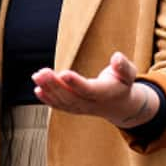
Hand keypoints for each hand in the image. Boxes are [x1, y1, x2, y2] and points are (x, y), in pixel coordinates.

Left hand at [31, 51, 156, 127]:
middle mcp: (92, 104)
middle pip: (71, 97)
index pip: (88, 90)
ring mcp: (82, 108)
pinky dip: (48, 100)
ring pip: (63, 102)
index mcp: (106, 94)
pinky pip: (60, 106)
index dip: (75, 83)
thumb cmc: (123, 84)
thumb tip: (116, 57)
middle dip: (55, 85)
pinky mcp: (75, 109)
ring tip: (37, 76)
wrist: (121, 106)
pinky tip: (37, 90)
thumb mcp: (129, 73)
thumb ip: (123, 66)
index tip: (63, 73)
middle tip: (41, 72)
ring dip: (48, 90)